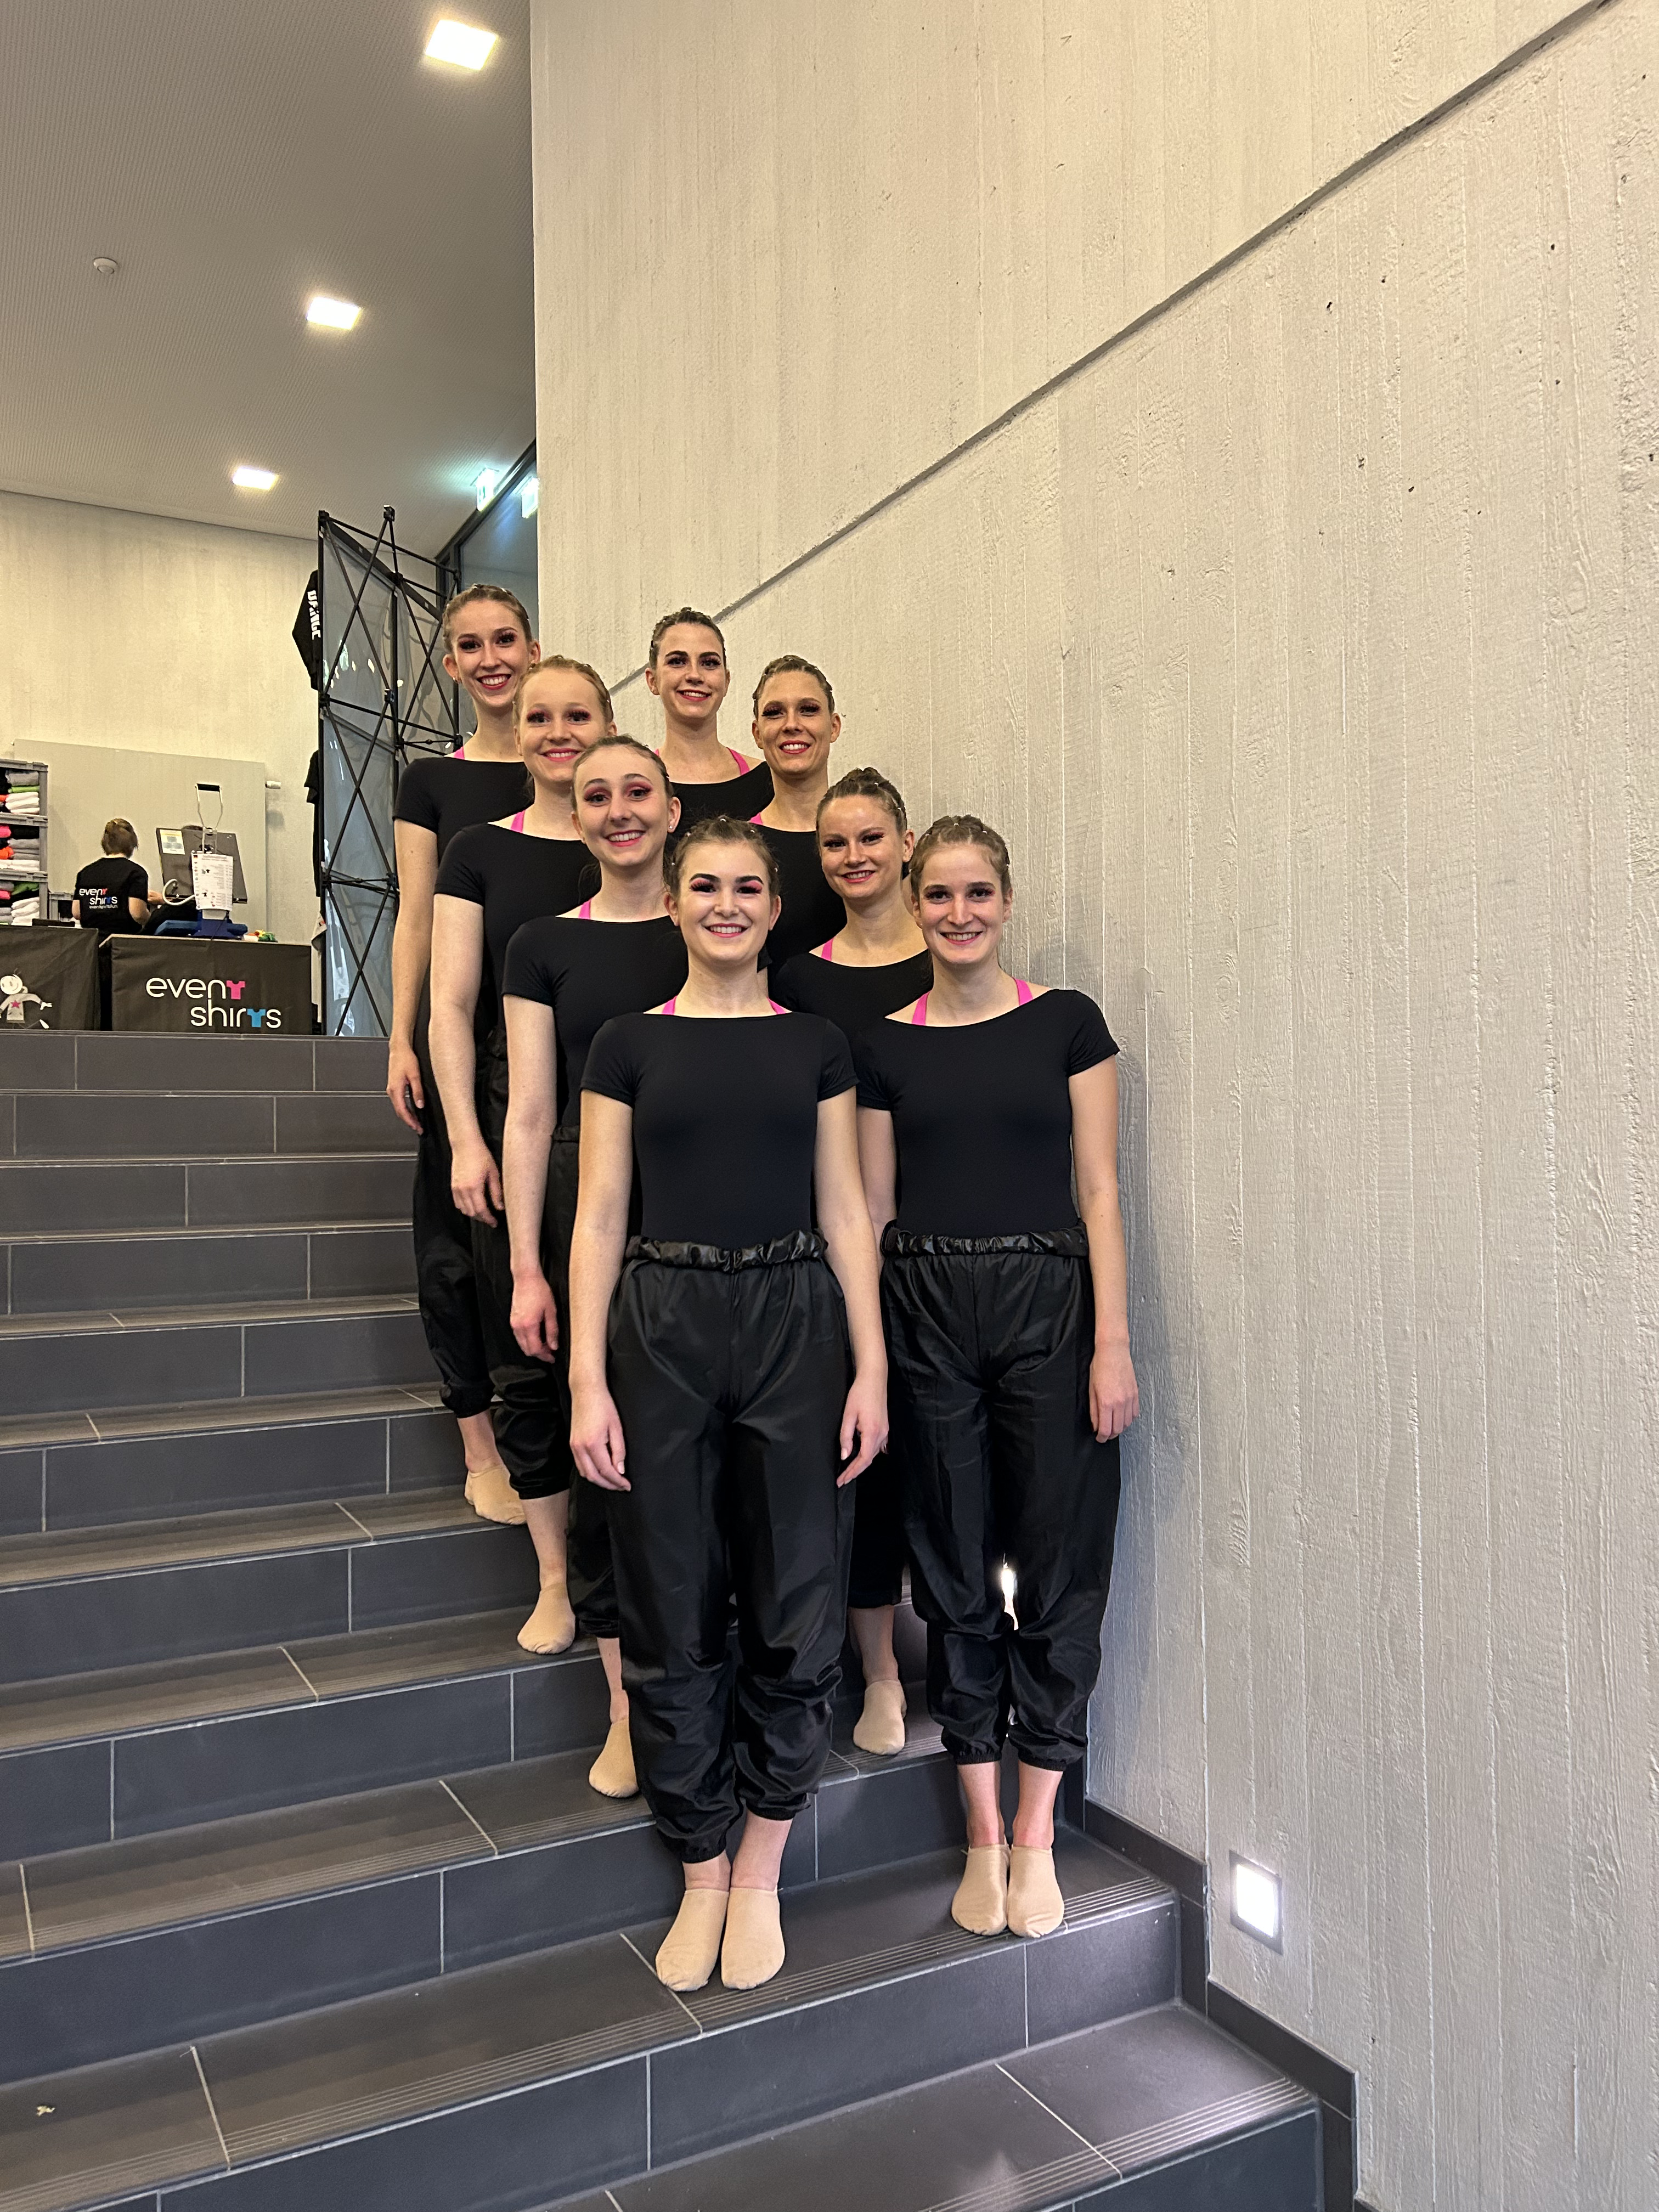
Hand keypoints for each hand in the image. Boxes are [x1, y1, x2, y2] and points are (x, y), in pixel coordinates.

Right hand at [386, 1041, 423, 1132]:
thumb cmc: (406, 1058)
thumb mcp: (415, 1075)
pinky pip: (399, 1101)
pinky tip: (412, 1110)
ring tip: (416, 1122)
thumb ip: (417, 1091)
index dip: (410, 1121)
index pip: (403, 1111)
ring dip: (407, 1116)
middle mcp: (392, 1090)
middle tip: (418, 1128)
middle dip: (409, 1121)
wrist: (399, 1048)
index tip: (417, 1127)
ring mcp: (392, 1088)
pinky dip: (405, 1109)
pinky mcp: (395, 1086)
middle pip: (400, 1111)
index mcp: (396, 1089)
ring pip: (399, 1107)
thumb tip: (420, 1105)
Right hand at [450, 1139, 502, 1223]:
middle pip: (472, 1213)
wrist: (465, 1145)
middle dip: (482, 1218)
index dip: (489, 1219)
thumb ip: (496, 1192)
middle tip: (491, 1219)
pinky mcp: (453, 1186)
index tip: (495, 1222)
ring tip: (484, 1213)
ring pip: (464, 1210)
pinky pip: (458, 1203)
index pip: (481, 1210)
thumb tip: (500, 1207)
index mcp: (474, 1187)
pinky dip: (465, 1208)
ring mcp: (456, 1189)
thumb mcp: (494, 1174)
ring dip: (474, 1214)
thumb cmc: (481, 1156)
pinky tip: (473, 1206)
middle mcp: (463, 1190)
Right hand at [511, 1272, 559, 1361]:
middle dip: (539, 1354)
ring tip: (546, 1344)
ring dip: (533, 1347)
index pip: (535, 1349)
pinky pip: (519, 1337)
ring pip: (522, 1345)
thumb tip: (554, 1345)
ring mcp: (514, 1323)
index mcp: (529, 1325)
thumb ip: (552, 1331)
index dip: (545, 1356)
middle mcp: (518, 1326)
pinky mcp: (512, 1320)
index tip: (552, 1357)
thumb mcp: (551, 1311)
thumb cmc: (539, 1290)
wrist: (526, 1278)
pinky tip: (537, 1336)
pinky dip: (528, 1341)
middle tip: (550, 1352)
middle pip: (527, 1350)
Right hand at [571, 1379, 629, 1490]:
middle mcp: (580, 1448)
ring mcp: (573, 1447)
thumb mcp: (617, 1427)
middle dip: (608, 1484)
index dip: (617, 1481)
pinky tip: (600, 1471)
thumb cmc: (603, 1405)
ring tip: (613, 1481)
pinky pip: (580, 1465)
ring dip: (599, 1480)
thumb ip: (619, 1451)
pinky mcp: (572, 1444)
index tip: (627, 1485)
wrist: (586, 1391)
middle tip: (621, 1486)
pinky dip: (590, 1473)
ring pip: (585, 1473)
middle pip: (593, 1476)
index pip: (606, 1471)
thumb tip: (620, 1470)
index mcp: (592, 1444)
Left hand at [836, 1369, 887, 1484]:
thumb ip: (846, 1437)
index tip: (842, 1479)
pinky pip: (877, 1447)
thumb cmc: (860, 1393)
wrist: (874, 1379)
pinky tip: (861, 1457)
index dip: (853, 1471)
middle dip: (855, 1471)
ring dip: (861, 1464)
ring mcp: (885, 1431)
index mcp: (872, 1432)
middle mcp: (881, 1434)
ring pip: (873, 1454)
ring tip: (848, 1471)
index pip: (864, 1459)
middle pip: (869, 1459)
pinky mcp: (884, 1427)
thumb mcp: (848, 1415)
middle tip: (842, 1479)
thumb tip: (845, 1456)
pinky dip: (868, 1455)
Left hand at [1089, 1341, 1138, 1440]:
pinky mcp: (1135, 1394)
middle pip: (1118, 1429)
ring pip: (1127, 1423)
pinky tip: (1122, 1417)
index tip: (1099, 1438)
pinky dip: (1129, 1419)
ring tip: (1113, 1426)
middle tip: (1105, 1434)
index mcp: (1106, 1402)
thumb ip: (1093, 1410)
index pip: (1106, 1429)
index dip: (1102, 1437)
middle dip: (1110, 1435)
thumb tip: (1095, 1424)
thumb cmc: (1100, 1366)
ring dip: (1120, 1428)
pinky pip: (1135, 1413)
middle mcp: (1120, 1403)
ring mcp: (1129, 1399)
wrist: (1113, 1352)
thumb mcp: (1091, 1389)